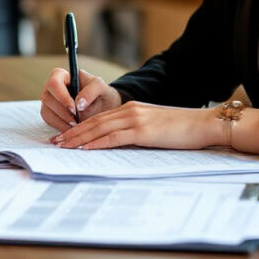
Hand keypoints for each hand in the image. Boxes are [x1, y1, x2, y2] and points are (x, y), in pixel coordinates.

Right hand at [39, 68, 121, 131]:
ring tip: (77, 125)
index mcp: (60, 75)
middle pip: (48, 99)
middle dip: (63, 112)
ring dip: (62, 121)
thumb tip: (78, 104)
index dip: (62, 97)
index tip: (74, 108)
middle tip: (77, 121)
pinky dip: (61, 127)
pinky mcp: (49, 114)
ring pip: (47, 112)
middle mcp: (51, 88)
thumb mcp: (100, 87)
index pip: (54, 83)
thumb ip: (90, 91)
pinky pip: (49, 121)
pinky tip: (72, 130)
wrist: (102, 106)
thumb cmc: (99, 92)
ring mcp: (48, 101)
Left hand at [50, 101, 216, 149]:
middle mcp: (130, 110)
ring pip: (99, 129)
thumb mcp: (155, 128)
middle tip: (55, 142)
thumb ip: (137, 132)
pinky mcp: (142, 131)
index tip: (66, 136)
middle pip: (94, 122)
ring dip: (78, 139)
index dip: (80, 127)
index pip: (100, 118)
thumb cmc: (183, 130)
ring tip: (62, 147)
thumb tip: (121, 145)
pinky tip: (85, 149)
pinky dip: (96, 143)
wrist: (204, 124)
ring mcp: (136, 119)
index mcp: (132, 109)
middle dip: (72, 133)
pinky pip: (114, 138)